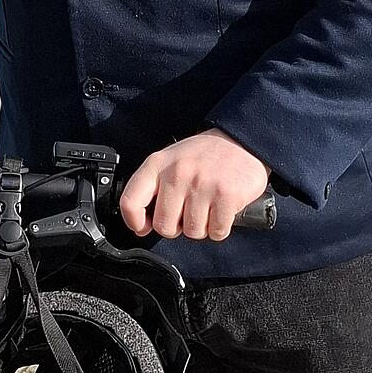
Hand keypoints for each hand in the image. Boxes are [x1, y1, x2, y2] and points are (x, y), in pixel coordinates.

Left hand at [118, 129, 269, 241]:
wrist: (241, 140)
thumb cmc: (203, 155)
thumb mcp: (170, 161)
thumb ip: (153, 188)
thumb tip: (141, 226)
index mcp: (158, 164)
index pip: (130, 201)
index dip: (134, 221)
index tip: (143, 227)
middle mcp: (178, 173)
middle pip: (164, 226)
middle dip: (177, 226)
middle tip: (188, 211)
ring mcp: (202, 184)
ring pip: (192, 232)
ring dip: (201, 226)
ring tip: (207, 206)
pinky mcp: (227, 196)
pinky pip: (216, 232)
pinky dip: (220, 227)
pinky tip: (222, 209)